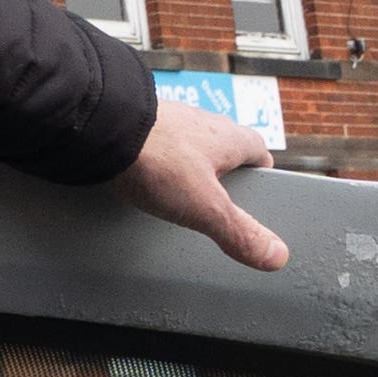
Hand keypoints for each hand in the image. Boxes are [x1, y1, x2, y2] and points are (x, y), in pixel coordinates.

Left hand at [113, 98, 287, 271]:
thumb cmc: (158, 159)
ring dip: (186, 166)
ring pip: (189, 146)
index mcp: (231, 138)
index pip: (260, 153)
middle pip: (224, 150)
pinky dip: (155, 161)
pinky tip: (143, 178)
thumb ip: (239, 232)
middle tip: (216, 202)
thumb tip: (276, 256)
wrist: (101, 126)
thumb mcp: (206, 207)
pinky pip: (156, 145)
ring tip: (177, 194)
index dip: (261, 176)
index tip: (259, 197)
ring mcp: (169, 120)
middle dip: (222, 174)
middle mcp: (204, 122)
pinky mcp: (137, 123)